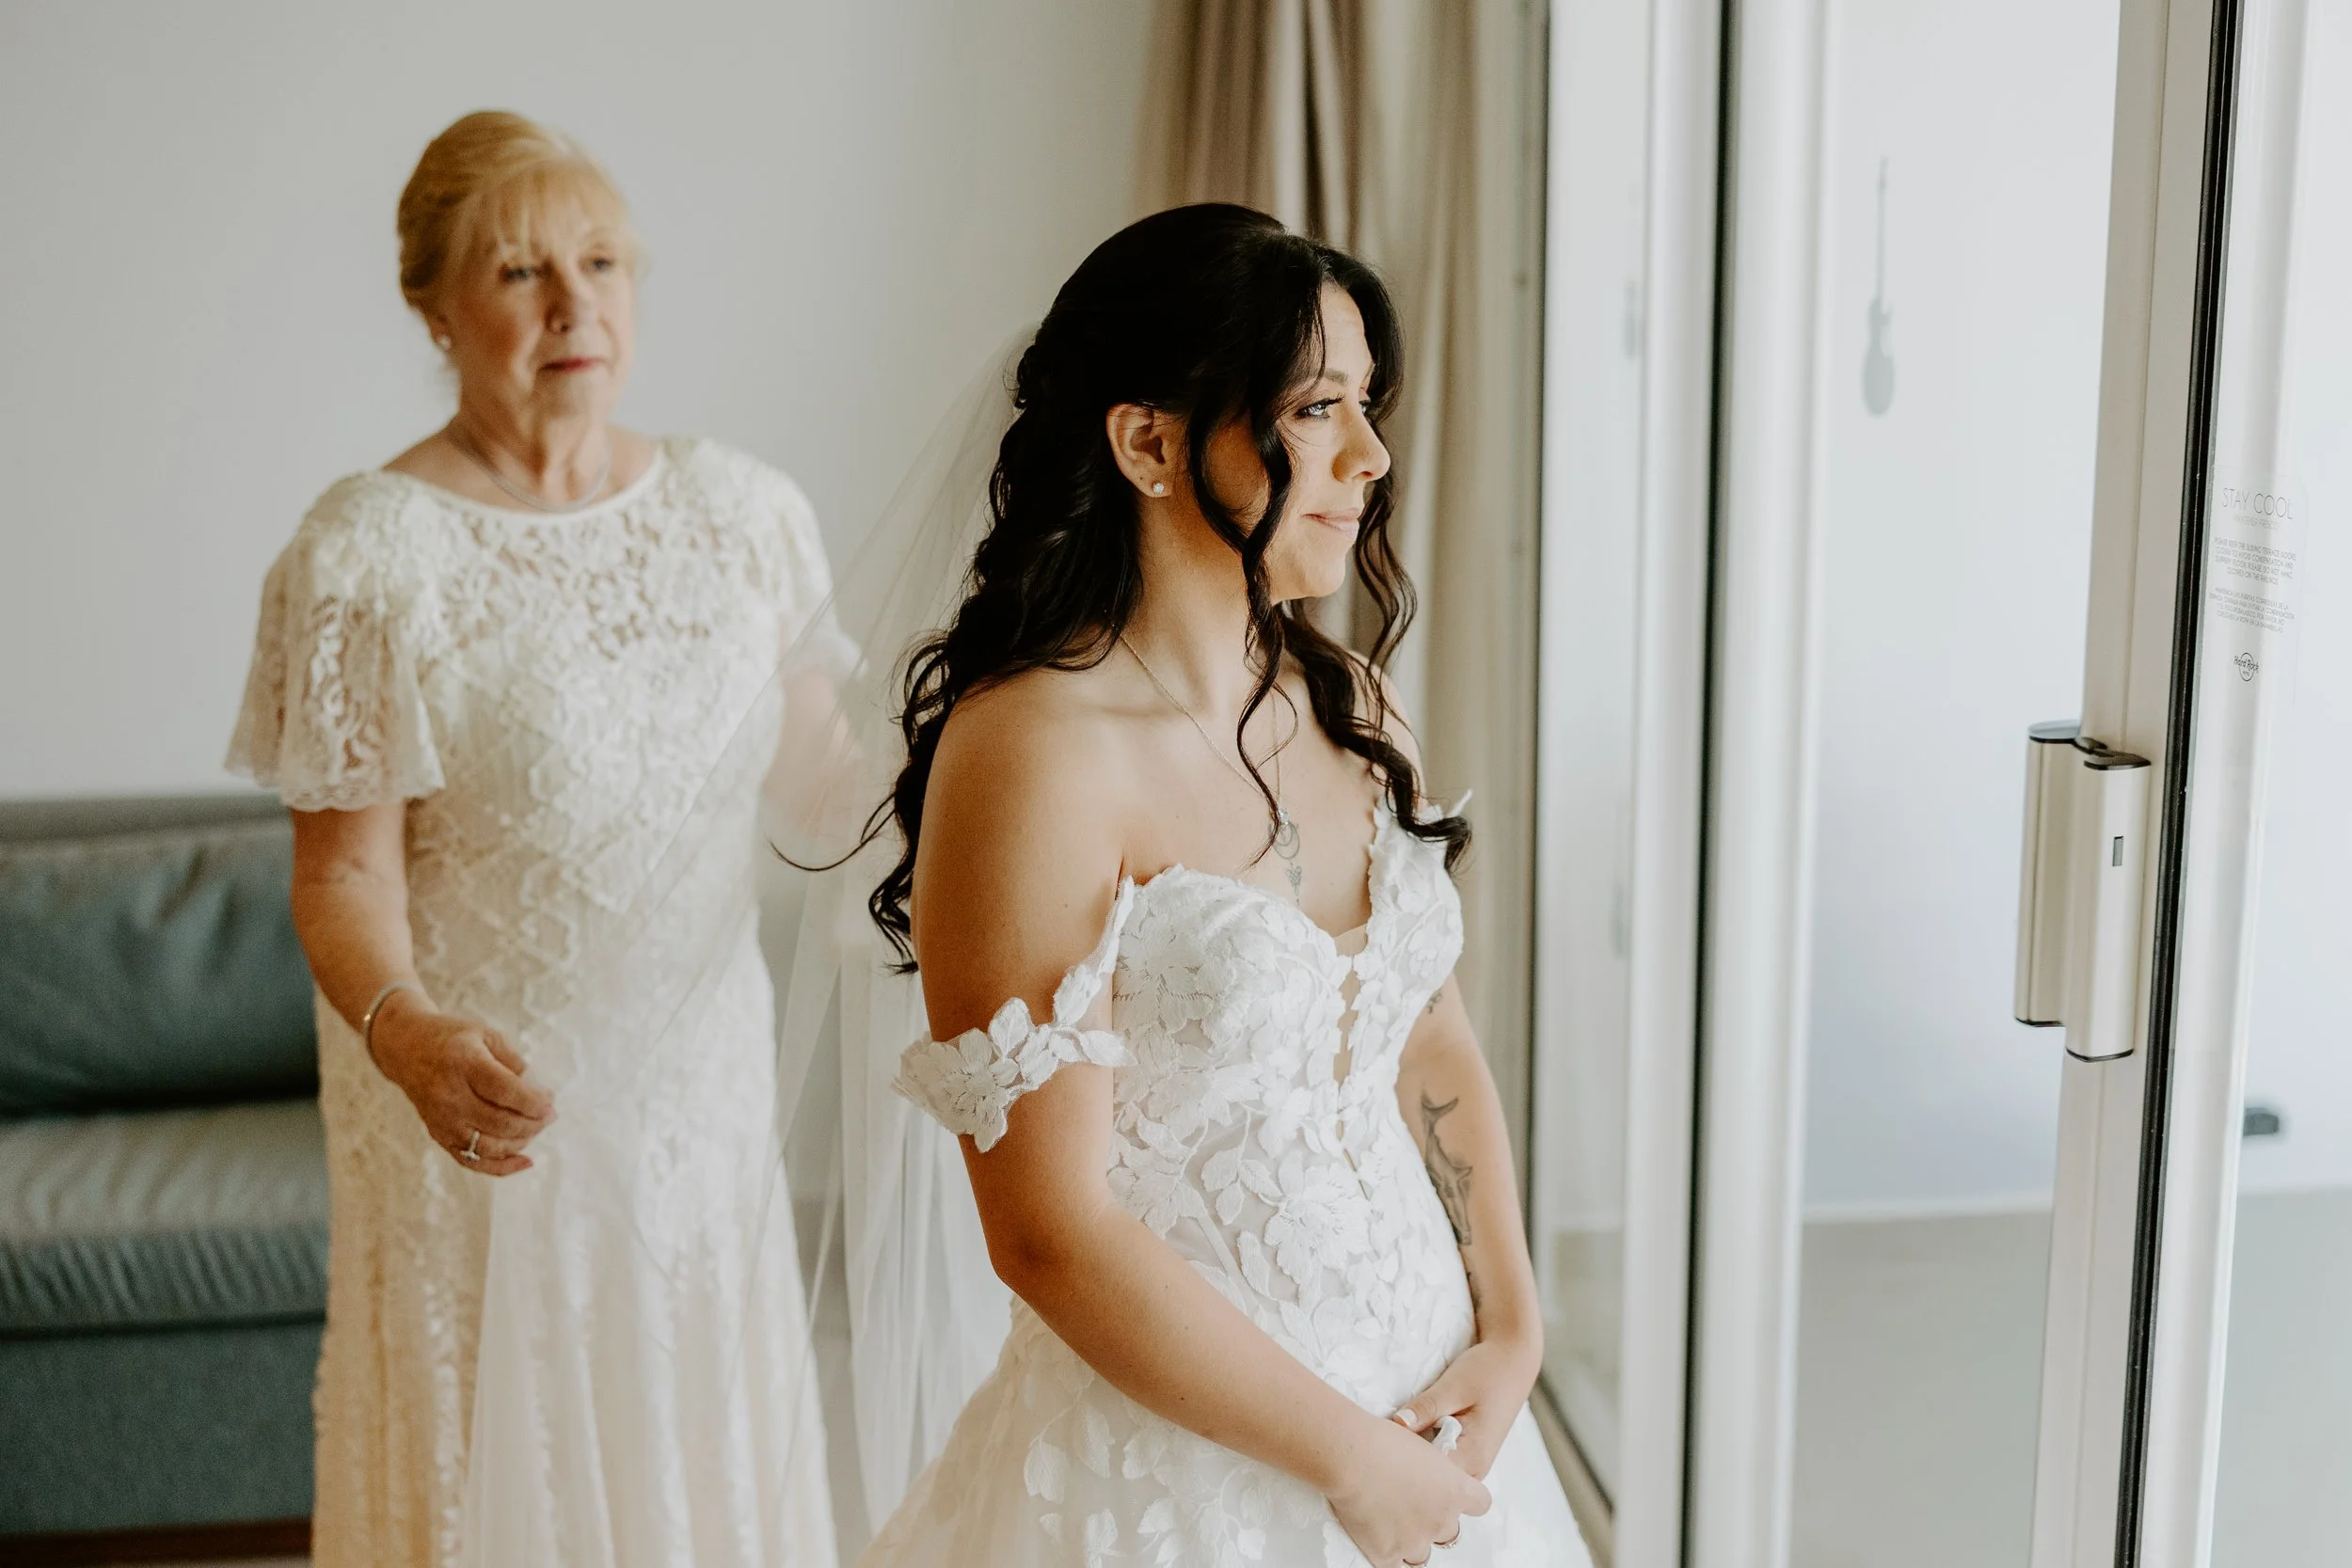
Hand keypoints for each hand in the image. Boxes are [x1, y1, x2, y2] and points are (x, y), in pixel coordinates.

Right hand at [367, 993, 554, 1175]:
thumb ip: (514, 1061)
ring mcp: (442, 1120)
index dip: (533, 1101)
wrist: (406, 1048)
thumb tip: (539, 1091)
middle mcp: (450, 1096)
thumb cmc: (453, 1038)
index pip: (505, 1091)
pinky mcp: (438, 1135)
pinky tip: (525, 1161)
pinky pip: (471, 1160)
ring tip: (537, 1128)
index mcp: (464, 1064)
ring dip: (521, 1142)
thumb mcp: (486, 1035)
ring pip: (489, 1146)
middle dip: (533, 1123)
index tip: (551, 1101)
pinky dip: (501, 1167)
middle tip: (550, 1115)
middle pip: (500, 1122)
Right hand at [1325, 1413, 1491, 1566]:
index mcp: (1455, 1490)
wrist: (1352, 1459)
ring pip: (1422, 1554)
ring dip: (1411, 1542)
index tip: (1453, 1496)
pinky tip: (1376, 1540)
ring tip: (1391, 1524)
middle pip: (1450, 1532)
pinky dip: (1386, 1554)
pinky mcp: (1388, 1554)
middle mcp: (1441, 1520)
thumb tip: (1423, 1470)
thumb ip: (1430, 1468)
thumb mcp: (1419, 1445)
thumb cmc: (1380, 1443)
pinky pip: (1394, 1565)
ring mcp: (1415, 1541)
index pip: (1480, 1503)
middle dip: (1434, 1523)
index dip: (1467, 1500)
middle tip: (1412, 1507)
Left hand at [1394, 1334, 1541, 1480]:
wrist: (1512, 1362)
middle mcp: (1475, 1470)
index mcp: (1473, 1457)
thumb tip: (1397, 1424)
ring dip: (1414, 1458)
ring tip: (1393, 1437)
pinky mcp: (1467, 1456)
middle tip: (1383, 1440)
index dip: (1402, 1463)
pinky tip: (1411, 1435)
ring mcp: (1472, 1466)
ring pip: (1434, 1474)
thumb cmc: (1486, 1372)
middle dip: (1405, 1463)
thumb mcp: (1453, 1386)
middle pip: (1430, 1481)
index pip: (1429, 1477)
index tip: (1382, 1445)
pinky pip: (1440, 1463)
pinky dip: (1424, 1451)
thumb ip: (1426, 1407)